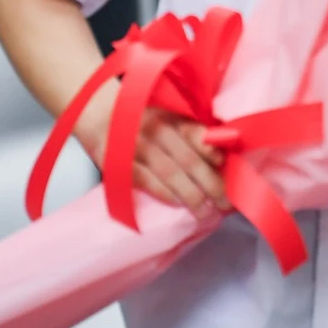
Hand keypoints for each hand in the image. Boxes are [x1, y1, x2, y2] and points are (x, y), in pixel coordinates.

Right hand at [75, 89, 226, 219]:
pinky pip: (146, 181)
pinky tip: (179, 204)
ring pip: (170, 174)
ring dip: (191, 195)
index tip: (229, 170)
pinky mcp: (119, 164)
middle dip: (211, 184)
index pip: (198, 136)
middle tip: (226, 203)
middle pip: (189, 160)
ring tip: (206, 212)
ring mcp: (137, 147)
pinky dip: (164, 194)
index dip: (214, 153)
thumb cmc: (142, 121)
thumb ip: (192, 135)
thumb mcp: (169, 119)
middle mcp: (157, 131)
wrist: (98, 115)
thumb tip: (222, 158)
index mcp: (172, 119)